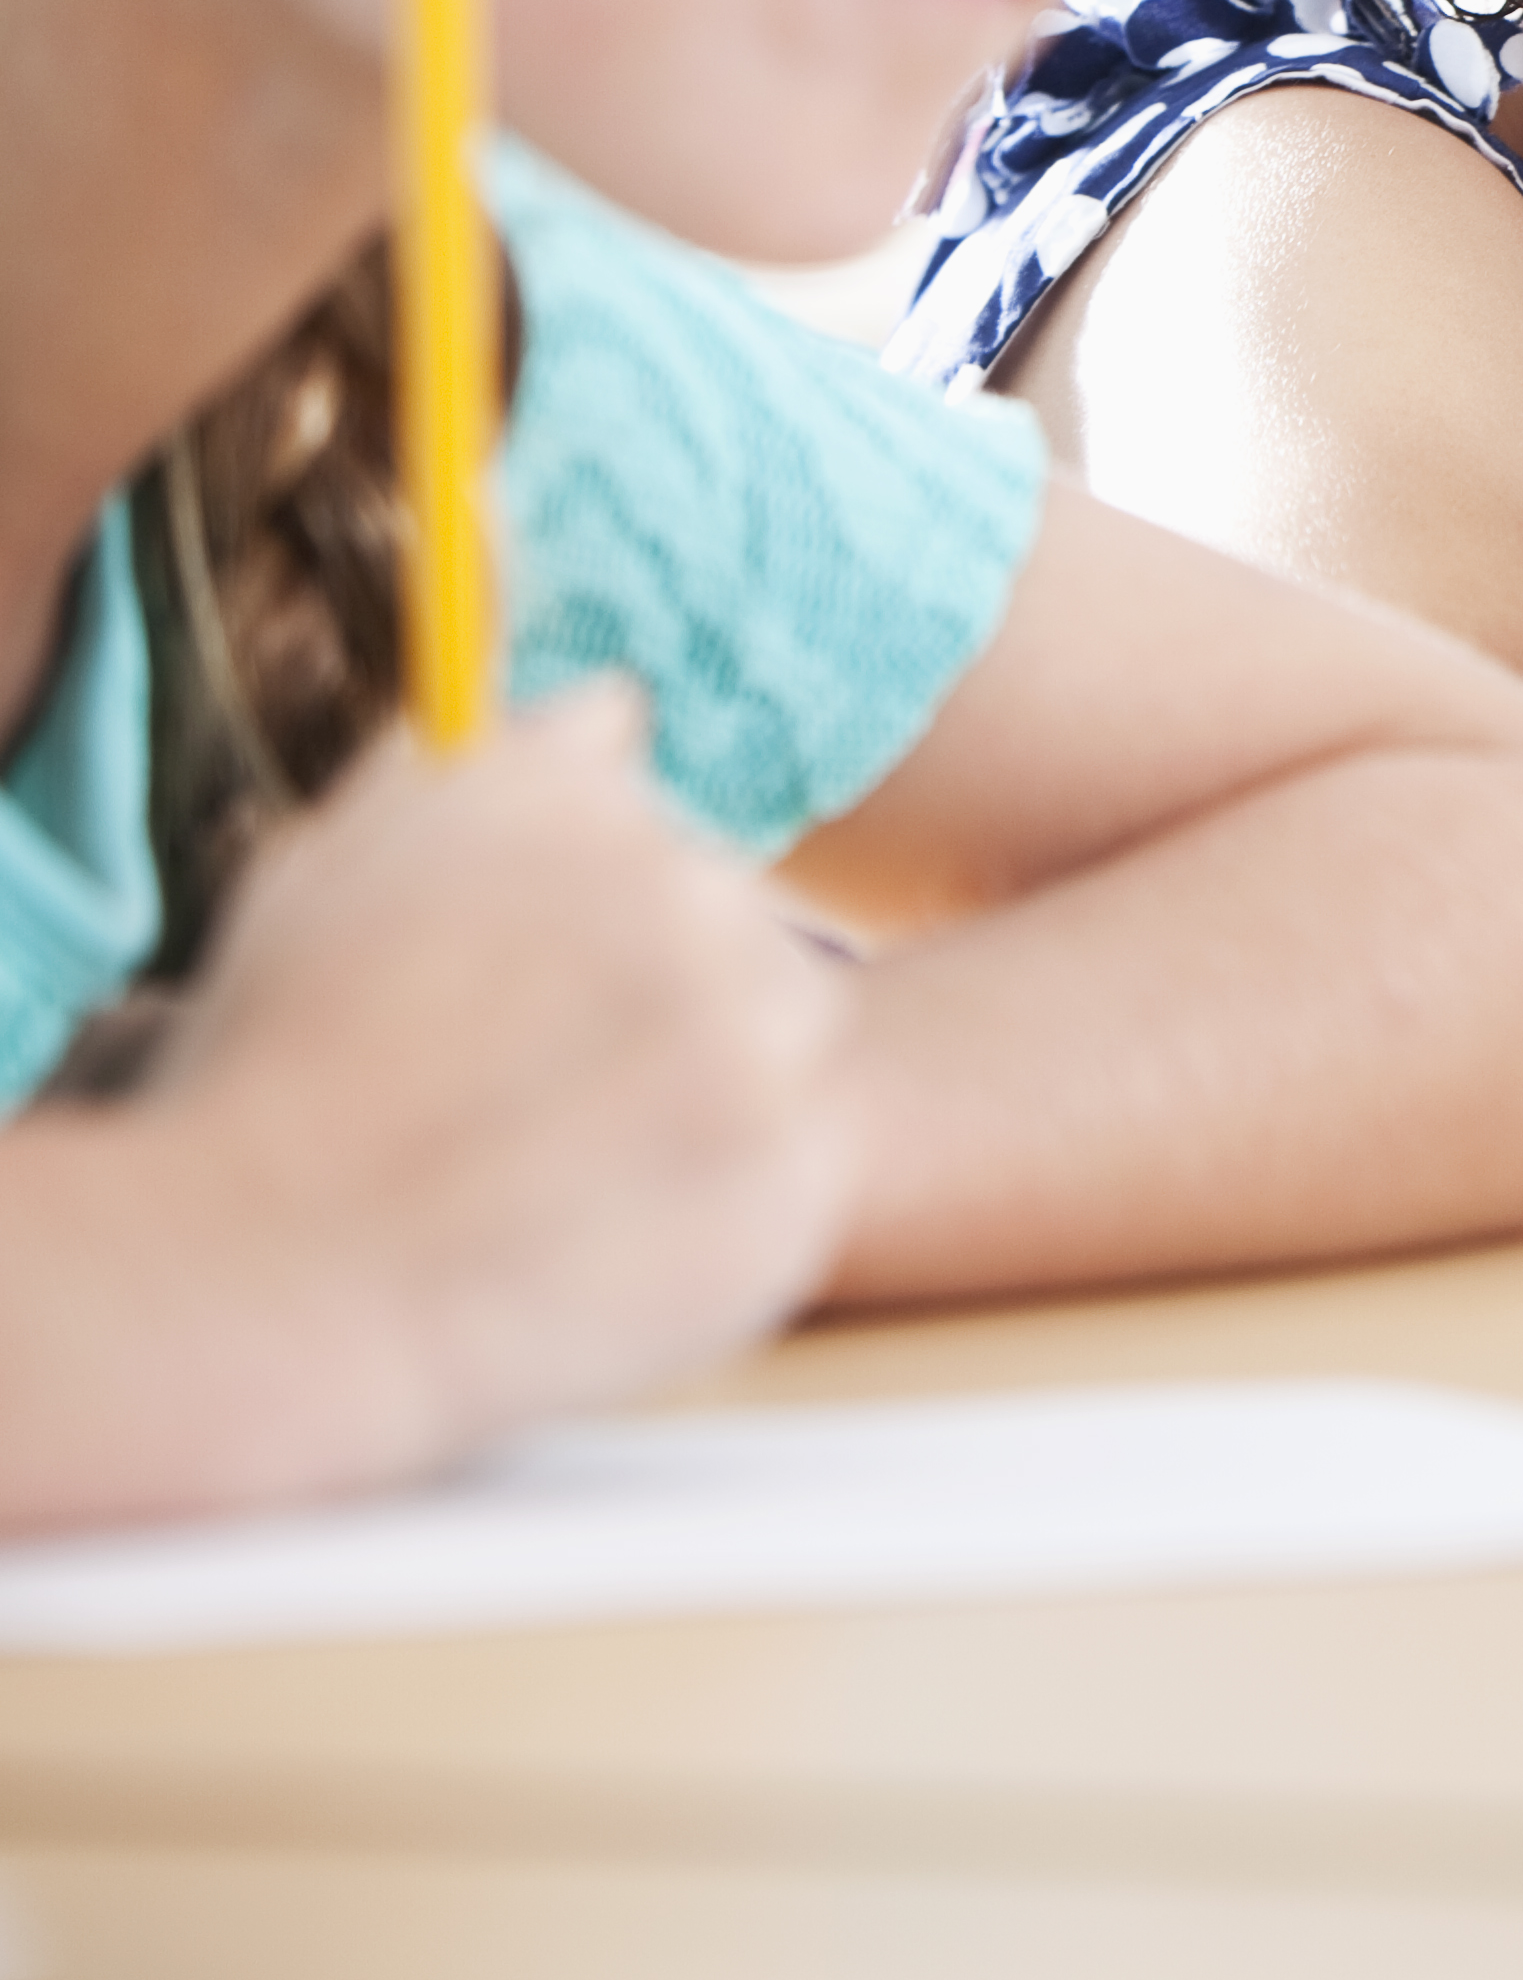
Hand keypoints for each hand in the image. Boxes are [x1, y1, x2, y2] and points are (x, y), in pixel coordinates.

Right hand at [133, 680, 857, 1492]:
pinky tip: (602, 1242)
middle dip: (665, 1018)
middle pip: (744, 947)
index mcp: (588, 803)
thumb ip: (502, 772)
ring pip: (785, 1057)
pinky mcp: (796, 1179)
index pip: (664, 846)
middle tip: (534, 1108)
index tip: (520, 1011)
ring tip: (563, 1176)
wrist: (265, 1270)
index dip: (592, 943)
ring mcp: (761, 1042)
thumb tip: (617, 709)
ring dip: (713, 1105)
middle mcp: (695, 892)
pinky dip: (724, 1213)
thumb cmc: (279, 1071)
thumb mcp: (344, 861)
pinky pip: (799, 1178)